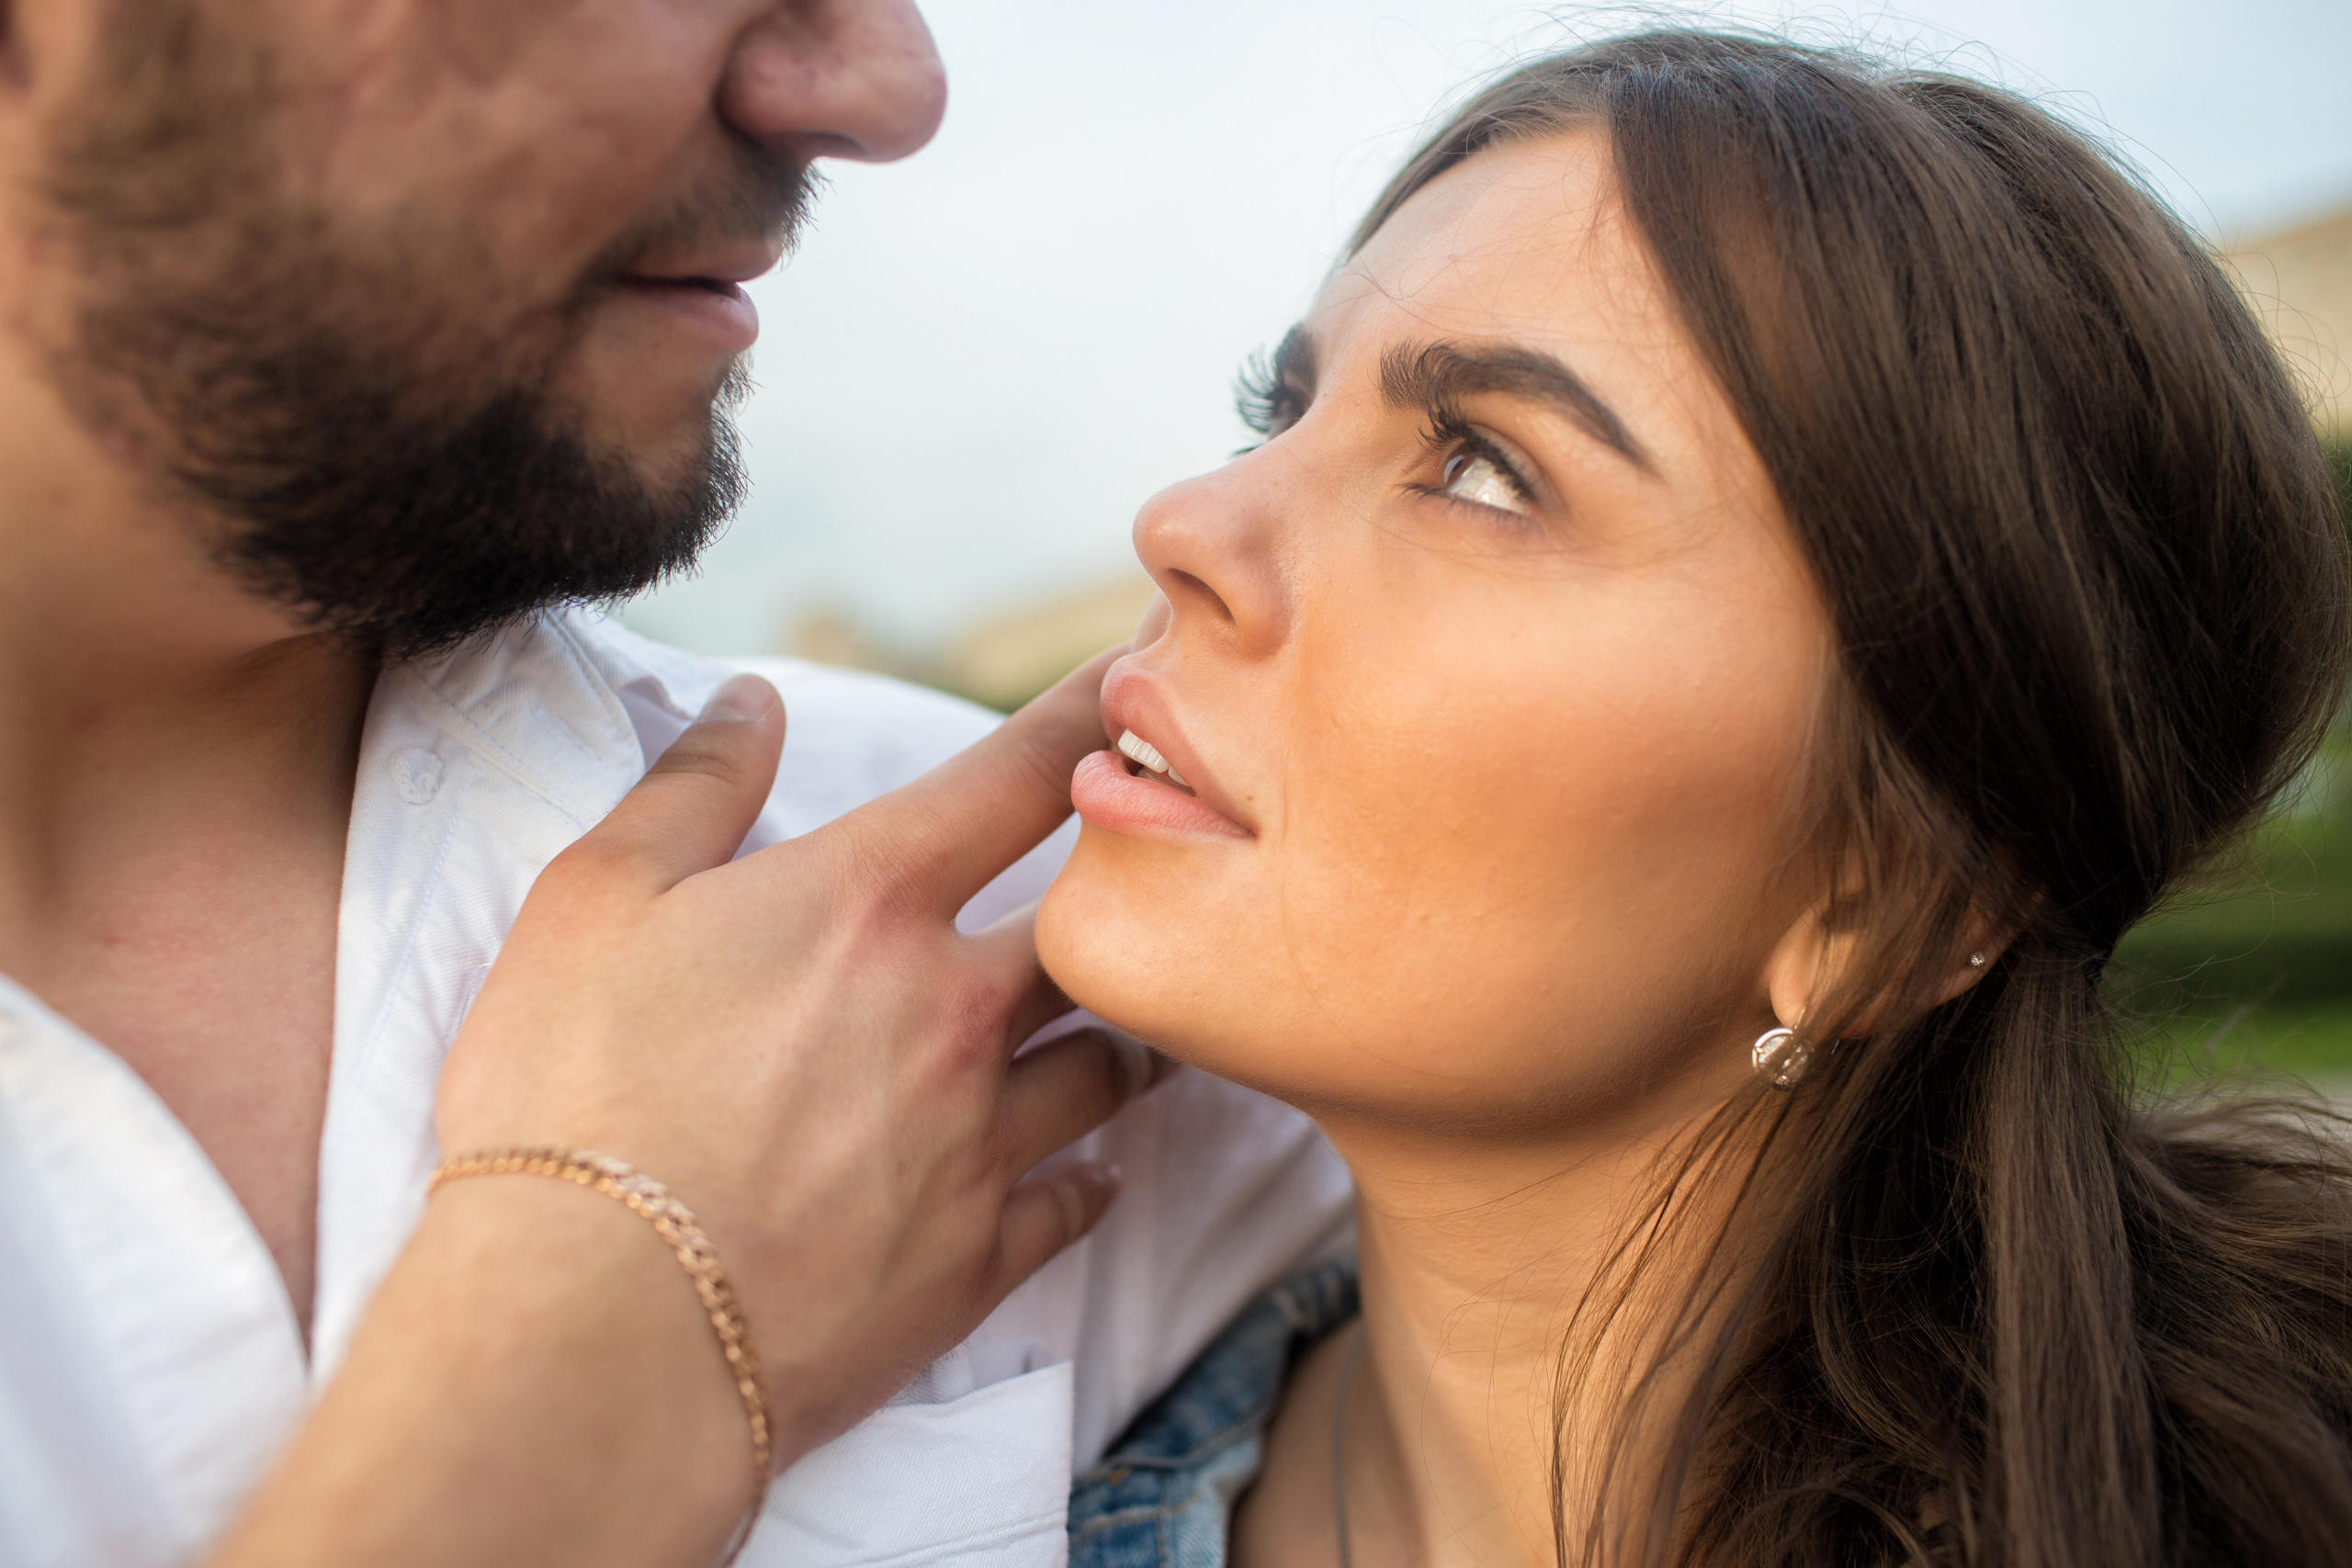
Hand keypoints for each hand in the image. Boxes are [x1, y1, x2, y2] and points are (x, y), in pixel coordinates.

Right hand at [434, 648, 1148, 1458]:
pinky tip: (1091, 1178)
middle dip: (1124, 894)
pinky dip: (1089, 1181)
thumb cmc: (568, 1096)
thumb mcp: (593, 900)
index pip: (1021, 771)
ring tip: (1131, 1028)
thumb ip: (692, 787)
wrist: (588, 1332)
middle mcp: (955, 1008)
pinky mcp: (976, 1259)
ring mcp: (979, 1139)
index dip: (1091, 710)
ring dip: (1119, 1038)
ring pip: (1109, 1067)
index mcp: (869, 900)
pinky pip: (1076, 1202)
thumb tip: (755, 700)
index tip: (1142, 677)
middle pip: (1092, 929)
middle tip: (1155, 874)